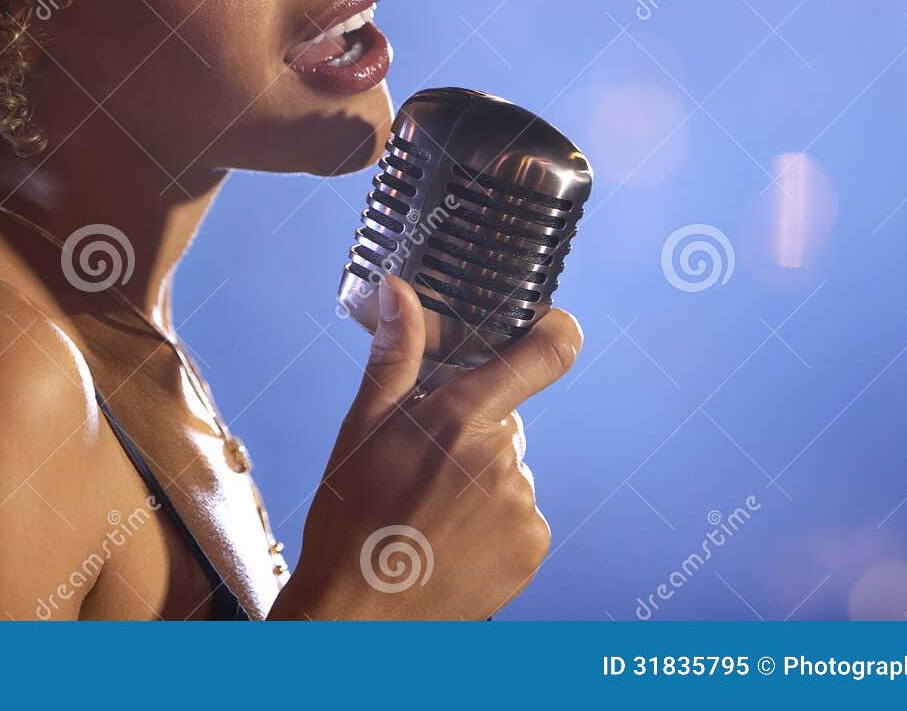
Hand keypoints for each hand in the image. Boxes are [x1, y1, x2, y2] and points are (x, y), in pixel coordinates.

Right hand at [270, 275, 580, 619]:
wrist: (358, 616)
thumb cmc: (351, 518)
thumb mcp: (360, 428)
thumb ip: (395, 355)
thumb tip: (400, 290)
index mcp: (459, 418)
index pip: (545, 354)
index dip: (555, 331)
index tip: (550, 326)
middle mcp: (501, 458)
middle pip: (505, 420)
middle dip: (471, 430)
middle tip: (423, 464)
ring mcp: (522, 506)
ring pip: (509, 469)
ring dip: (480, 480)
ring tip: (430, 513)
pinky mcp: (532, 547)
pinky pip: (521, 514)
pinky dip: (494, 521)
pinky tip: (452, 540)